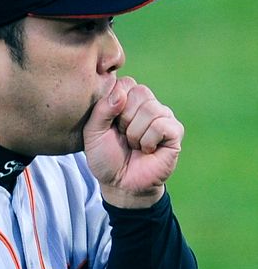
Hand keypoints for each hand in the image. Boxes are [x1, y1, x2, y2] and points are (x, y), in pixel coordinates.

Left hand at [83, 76, 183, 207]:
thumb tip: (121, 93)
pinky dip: (148, 142)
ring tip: (135, 146)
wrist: (120, 184)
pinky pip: (161, 126)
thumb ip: (101, 109)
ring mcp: (164, 116)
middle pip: (140, 92)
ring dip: (135, 134)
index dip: (114, 106)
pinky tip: (148, 150)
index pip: (125, 83)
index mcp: (128, 99)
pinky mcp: (175, 132)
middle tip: (124, 137)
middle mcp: (148, 104)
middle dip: (125, 120)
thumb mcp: (93, 133)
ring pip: (150, 110)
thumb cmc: (106, 157)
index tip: (111, 126)